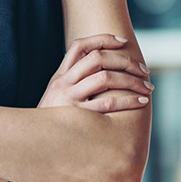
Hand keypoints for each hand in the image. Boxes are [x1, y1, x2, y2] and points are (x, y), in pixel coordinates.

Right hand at [38, 34, 152, 112]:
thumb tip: (100, 74)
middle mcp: (63, 82)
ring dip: (131, 80)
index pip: (79, 46)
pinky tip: (141, 101)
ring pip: (105, 78)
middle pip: (97, 58)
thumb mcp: (55, 97)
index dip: (102, 39)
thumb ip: (72, 84)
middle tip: (143, 69)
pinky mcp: (77, 116)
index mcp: (59, 76)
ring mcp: (69, 98)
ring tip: (147, 86)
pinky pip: (107, 104)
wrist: (33, 142)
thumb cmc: (51, 121)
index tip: (123, 41)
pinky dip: (128, 100)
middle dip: (124, 61)